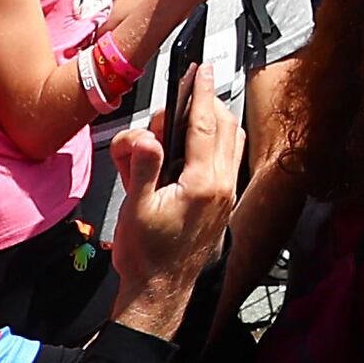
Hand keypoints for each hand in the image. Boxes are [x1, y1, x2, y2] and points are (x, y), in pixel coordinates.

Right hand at [104, 63, 246, 334]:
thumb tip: (146, 136)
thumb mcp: (135, 208)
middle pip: (221, 126)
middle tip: (170, 106)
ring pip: (228, 141)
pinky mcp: (222, 203)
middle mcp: (223, 185)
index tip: (201, 68)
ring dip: (208, 124)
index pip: (204, 124)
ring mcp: (226, 194)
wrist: (159, 294)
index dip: (200, 92)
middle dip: (201, 106)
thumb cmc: (146, 257)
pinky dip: (212, 144)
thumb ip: (142, 166)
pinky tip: (187, 150)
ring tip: (172, 130)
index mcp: (204, 183)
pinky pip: (226, 160)